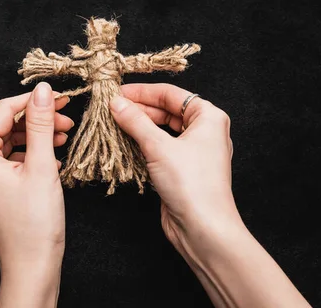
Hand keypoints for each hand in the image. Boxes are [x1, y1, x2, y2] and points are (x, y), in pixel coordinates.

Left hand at [0, 82, 72, 307]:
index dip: (33, 100)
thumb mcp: (42, 165)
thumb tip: (42, 91)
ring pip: (10, 142)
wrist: (32, 265)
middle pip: (6, 126)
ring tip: (64, 136)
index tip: (59, 97)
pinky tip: (53, 155)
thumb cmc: (34, 223)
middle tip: (67, 120)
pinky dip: (31, 154)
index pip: (3, 111)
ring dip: (37, 136)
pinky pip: (9, 160)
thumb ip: (40, 123)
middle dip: (38, 120)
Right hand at [110, 83, 236, 249]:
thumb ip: (135, 121)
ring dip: (139, 127)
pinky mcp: (183, 169)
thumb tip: (116, 103)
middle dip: (139, 109)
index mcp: (209, 117)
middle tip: (111, 108)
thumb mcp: (159, 146)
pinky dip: (144, 144)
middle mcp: (204, 131)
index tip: (117, 93)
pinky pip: (161, 148)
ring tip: (114, 123)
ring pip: (162, 130)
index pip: (171, 94)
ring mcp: (194, 151)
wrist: (203, 228)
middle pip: (166, 111)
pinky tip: (125, 142)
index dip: (142, 92)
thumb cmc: (191, 183)